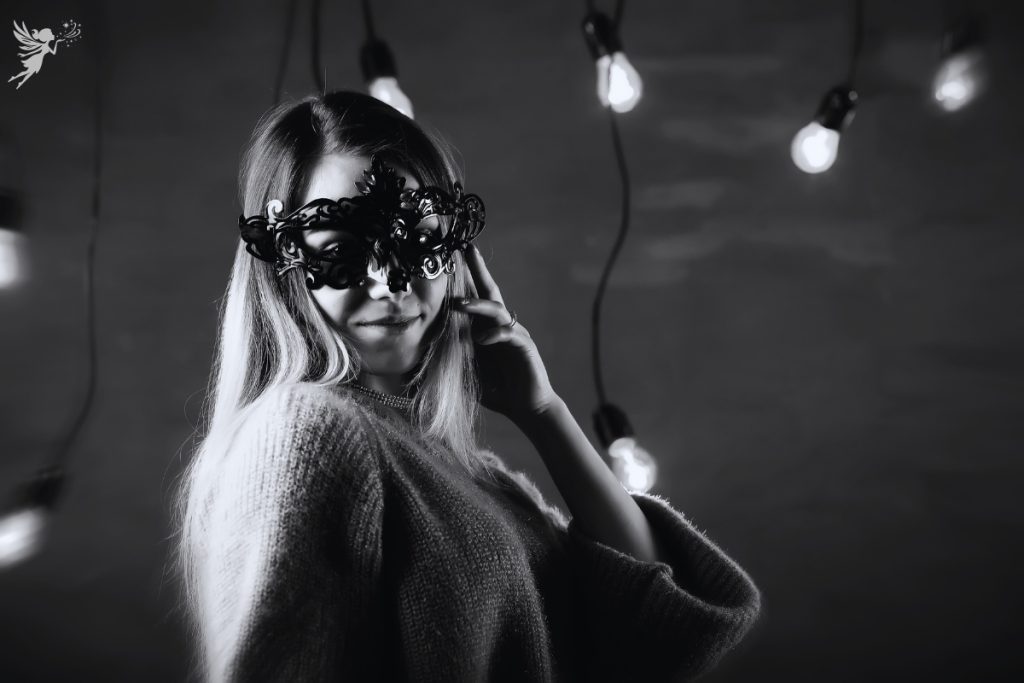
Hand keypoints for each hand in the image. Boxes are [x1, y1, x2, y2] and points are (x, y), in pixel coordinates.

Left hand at [453, 243, 559, 424]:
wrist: (527, 408)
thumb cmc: (496, 390)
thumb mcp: (465, 373)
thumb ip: (447, 362)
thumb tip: (412, 359)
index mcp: (485, 329)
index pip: (473, 298)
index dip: (464, 278)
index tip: (451, 257)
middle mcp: (500, 326)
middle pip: (489, 291)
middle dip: (478, 270)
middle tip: (466, 249)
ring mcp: (514, 334)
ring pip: (497, 311)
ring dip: (478, 306)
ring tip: (459, 305)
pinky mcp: (525, 348)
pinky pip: (511, 334)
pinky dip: (496, 334)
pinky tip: (482, 339)